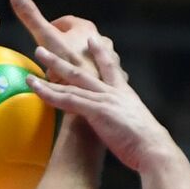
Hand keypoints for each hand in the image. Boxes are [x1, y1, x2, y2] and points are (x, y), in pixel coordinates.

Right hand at [9, 0, 115, 81]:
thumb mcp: (46, 38)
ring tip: (65, 77)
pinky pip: (99, 75)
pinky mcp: (113, 78)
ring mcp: (109, 59)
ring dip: (77, 64)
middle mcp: (101, 40)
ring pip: (89, 57)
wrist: (93, 93)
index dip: (51, 29)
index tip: (42, 40)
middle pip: (77, 40)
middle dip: (63, 50)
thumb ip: (31, 18)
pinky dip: (89, 78)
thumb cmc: (71, 65)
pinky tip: (81, 88)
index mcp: (85, 28)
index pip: (65, 22)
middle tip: (50, 62)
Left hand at [26, 38, 173, 172]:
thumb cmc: (146, 145)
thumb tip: (125, 129)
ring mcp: (104, 100)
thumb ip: (125, 121)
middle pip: (83, 70)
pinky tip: (37, 88)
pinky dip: (51, 94)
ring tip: (36, 54)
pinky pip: (69, 101)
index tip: (93, 39)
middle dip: (62, 57)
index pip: (110, 68)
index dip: (101, 53)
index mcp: (124, 94)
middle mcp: (113, 92)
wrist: (153, 149)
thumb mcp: (136, 127)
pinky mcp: (98, 111)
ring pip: (72, 80)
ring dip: (52, 67)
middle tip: (46, 46)